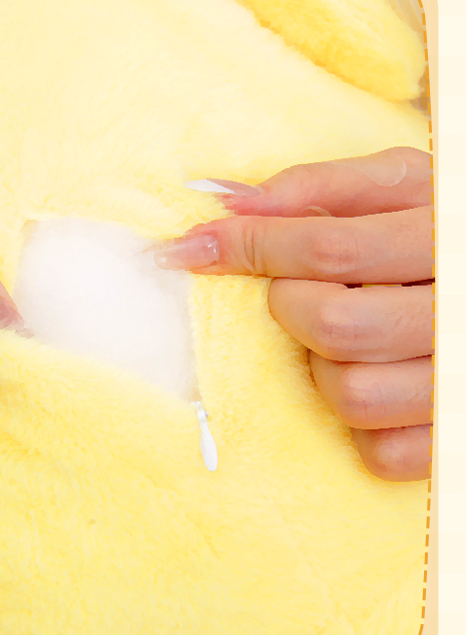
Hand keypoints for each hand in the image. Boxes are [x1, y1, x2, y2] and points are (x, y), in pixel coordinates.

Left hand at [154, 148, 432, 481]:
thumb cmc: (438, 227)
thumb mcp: (399, 183)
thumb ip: (319, 185)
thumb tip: (228, 202)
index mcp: (441, 237)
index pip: (329, 249)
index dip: (249, 246)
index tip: (194, 247)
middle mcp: (456, 313)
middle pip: (336, 326)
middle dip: (292, 305)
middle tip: (300, 288)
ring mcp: (457, 381)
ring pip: (353, 394)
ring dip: (323, 365)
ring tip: (344, 332)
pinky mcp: (450, 439)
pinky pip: (380, 451)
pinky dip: (359, 423)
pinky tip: (371, 376)